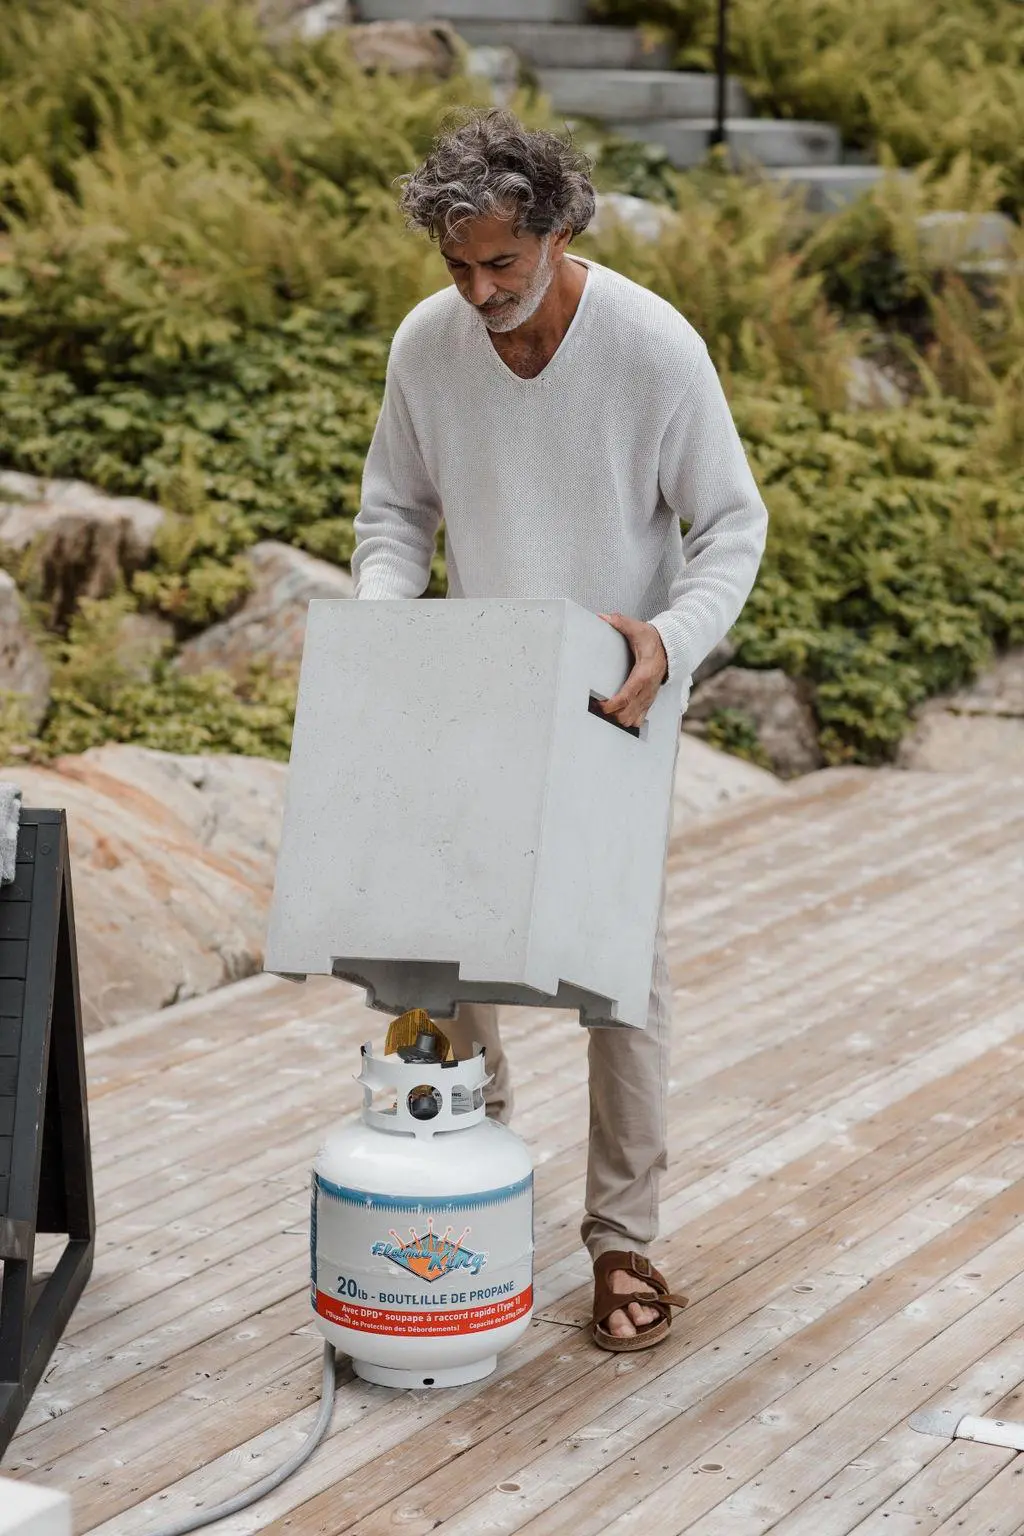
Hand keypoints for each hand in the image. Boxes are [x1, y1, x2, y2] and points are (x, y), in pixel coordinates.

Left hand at [598, 613, 668, 729]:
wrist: (672, 648)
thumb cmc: (652, 639)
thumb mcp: (637, 628)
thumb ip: (620, 622)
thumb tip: (603, 617)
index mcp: (643, 674)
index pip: (627, 697)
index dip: (611, 705)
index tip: (599, 704)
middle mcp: (648, 690)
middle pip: (627, 714)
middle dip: (611, 713)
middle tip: (598, 704)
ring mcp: (649, 697)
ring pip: (632, 720)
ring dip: (618, 718)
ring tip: (607, 708)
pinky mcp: (649, 701)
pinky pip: (638, 719)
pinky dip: (627, 719)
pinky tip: (617, 712)